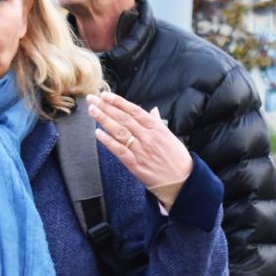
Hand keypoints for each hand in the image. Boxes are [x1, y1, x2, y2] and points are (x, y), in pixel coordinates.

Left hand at [88, 92, 191, 207]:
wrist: (183, 180)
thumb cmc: (177, 158)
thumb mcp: (170, 136)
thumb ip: (158, 122)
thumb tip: (153, 110)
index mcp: (156, 128)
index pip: (134, 110)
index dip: (118, 101)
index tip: (106, 95)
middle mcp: (148, 137)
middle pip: (123, 118)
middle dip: (106, 107)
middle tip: (92, 99)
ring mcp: (141, 150)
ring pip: (119, 131)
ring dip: (104, 120)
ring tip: (92, 110)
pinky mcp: (136, 164)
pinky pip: (120, 150)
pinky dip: (108, 141)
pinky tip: (98, 133)